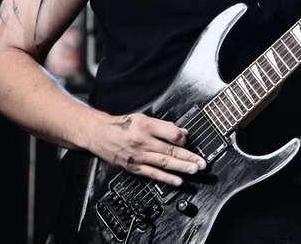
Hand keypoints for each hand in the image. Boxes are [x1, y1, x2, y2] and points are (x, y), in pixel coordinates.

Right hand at [92, 112, 206, 185]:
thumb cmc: (121, 125)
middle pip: (171, 150)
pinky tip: (178, 181)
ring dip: (181, 168)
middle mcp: (143, 142)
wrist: (99, 133)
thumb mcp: (143, 118)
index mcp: (147, 126)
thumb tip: (182, 132)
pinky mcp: (134, 167)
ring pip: (164, 163)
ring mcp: (138, 156)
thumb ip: (164, 125)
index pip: (172, 134)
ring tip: (195, 170)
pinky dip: (166, 179)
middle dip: (189, 157)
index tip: (188, 140)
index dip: (184, 138)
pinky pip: (153, 174)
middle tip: (202, 163)